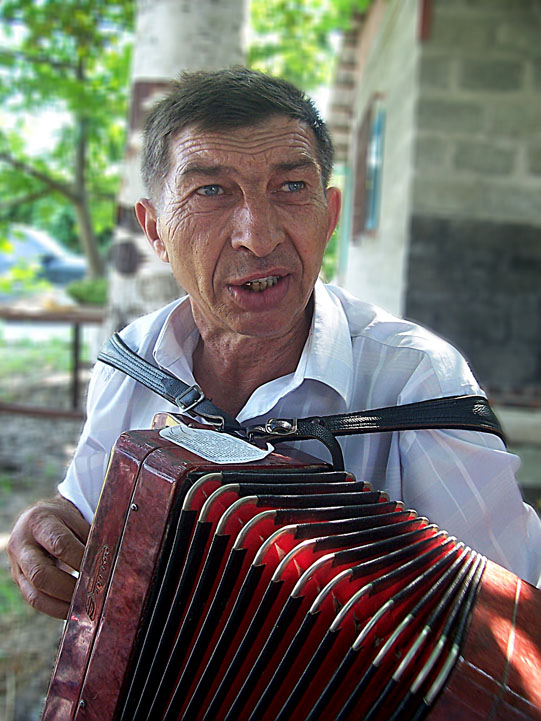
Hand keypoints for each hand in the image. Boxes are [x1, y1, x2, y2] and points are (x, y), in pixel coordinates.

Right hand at [7, 495, 89, 618]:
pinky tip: (73, 610)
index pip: (60, 545)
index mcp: (39, 522)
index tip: (99, 571)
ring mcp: (17, 566)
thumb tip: (109, 562)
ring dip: (62, 605)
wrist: (37, 520)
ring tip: (85, 608)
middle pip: (41, 574)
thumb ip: (89, 539)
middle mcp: (22, 545)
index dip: (80, 560)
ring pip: (34, 594)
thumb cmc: (63, 520)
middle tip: (92, 594)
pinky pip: (34, 600)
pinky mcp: (19, 581)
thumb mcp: (76, 520)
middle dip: (69, 588)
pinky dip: (55, 609)